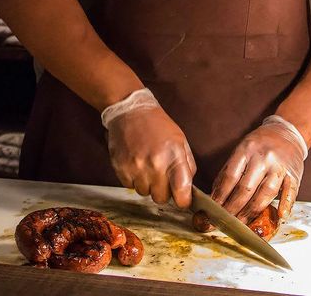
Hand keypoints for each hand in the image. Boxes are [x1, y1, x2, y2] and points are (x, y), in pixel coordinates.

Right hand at [103, 90, 195, 208]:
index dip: (183, 200)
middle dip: (163, 191)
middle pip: (161, 198)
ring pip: (145, 193)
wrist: (130, 111)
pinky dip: (134, 179)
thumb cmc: (158, 125)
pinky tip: (136, 163)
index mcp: (174, 156)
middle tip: (162, 176)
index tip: (182, 199)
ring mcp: (136, 168)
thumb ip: (187, 165)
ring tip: (147, 165)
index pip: (182, 193)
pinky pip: (130, 187)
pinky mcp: (121, 169)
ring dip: (147, 184)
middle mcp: (155, 165)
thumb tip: (189, 188)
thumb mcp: (181, 140)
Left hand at [212, 116, 306, 221]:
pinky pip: (291, 191)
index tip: (213, 209)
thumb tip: (214, 195)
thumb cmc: (260, 144)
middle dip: (233, 208)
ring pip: (266, 193)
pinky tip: (280, 216)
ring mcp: (280, 166)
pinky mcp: (294, 174)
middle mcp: (263, 157)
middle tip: (224, 222)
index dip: (221, 195)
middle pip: (246, 188)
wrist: (287, 132)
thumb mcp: (242, 149)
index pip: (230, 176)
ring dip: (252, 211)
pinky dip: (286, 204)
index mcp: (246, 149)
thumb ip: (229, 170)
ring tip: (241, 224)